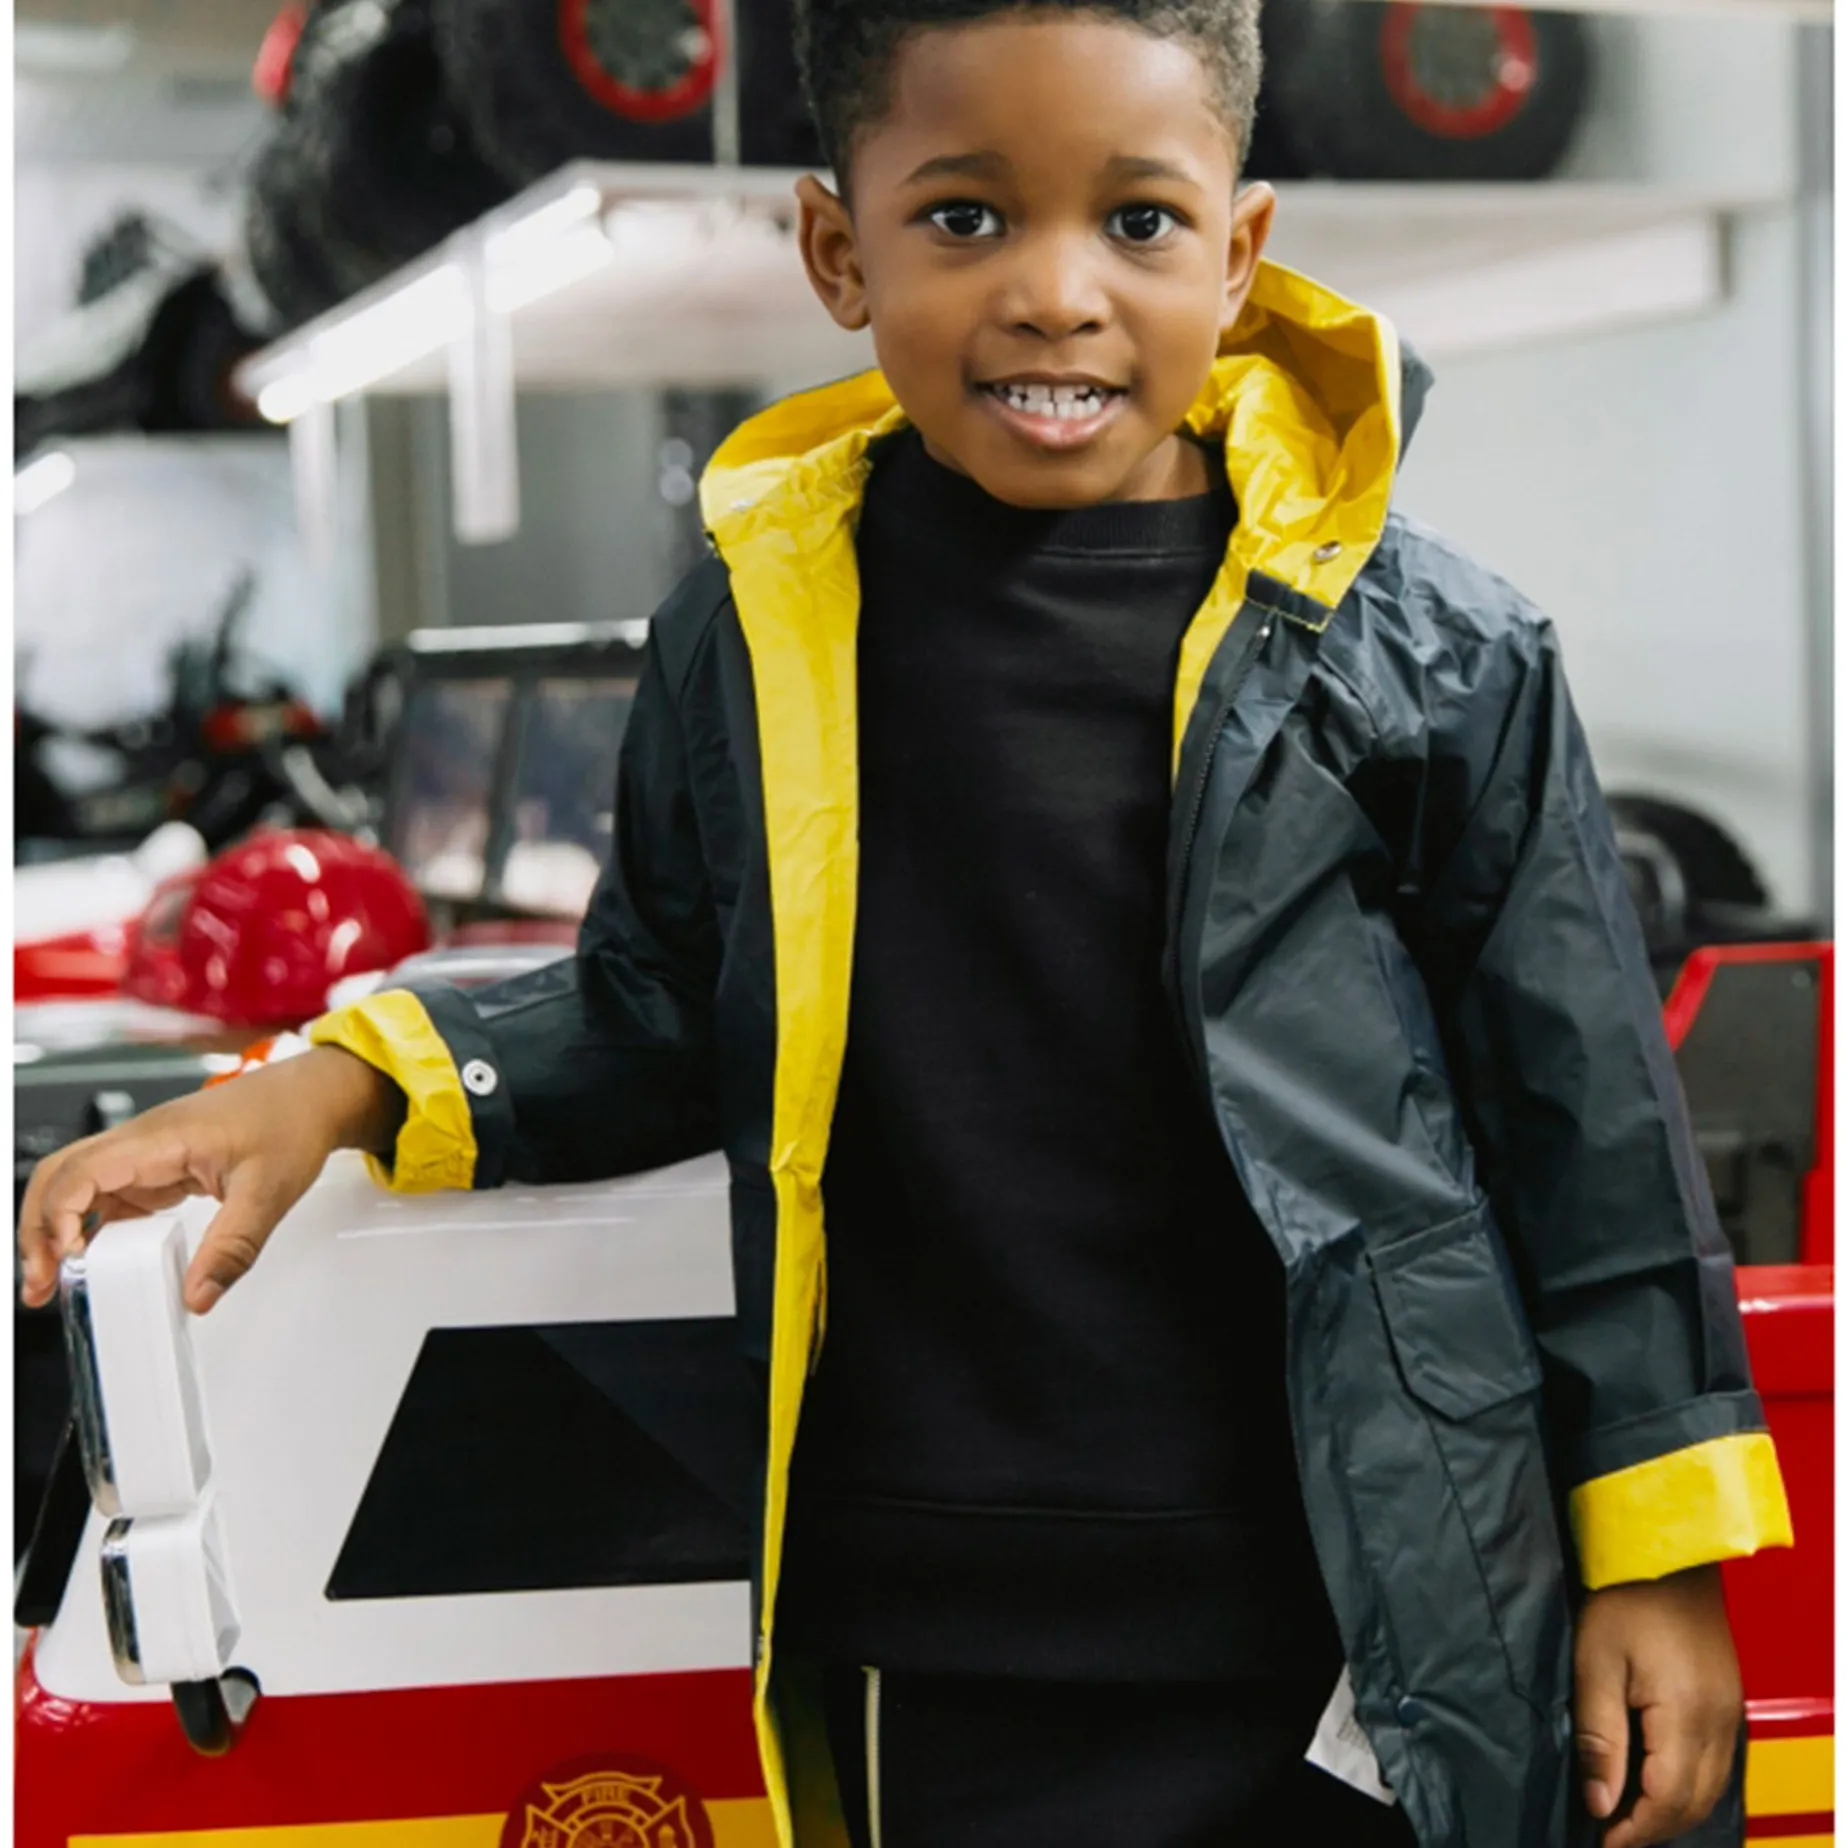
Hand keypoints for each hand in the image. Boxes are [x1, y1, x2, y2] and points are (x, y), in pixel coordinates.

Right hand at [18, 1047, 401, 1314]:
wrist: (314, 1095)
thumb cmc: (292, 1120)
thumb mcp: (269, 1192)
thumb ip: (233, 1248)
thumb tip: (199, 1295)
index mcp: (160, 1138)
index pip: (80, 1171)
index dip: (59, 1217)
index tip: (67, 1260)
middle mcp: (143, 1142)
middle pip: (59, 1177)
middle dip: (38, 1230)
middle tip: (40, 1284)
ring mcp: (147, 1153)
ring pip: (77, 1186)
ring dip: (58, 1230)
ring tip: (55, 1281)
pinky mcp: (158, 1166)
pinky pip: (109, 1195)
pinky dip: (90, 1226)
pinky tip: (95, 1257)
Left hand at [1574, 1564, 1742, 1846]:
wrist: (1665, 1551)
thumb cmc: (1624, 1597)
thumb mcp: (1596, 1665)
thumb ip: (1600, 1738)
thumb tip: (1601, 1802)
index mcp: (1687, 1716)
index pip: (1667, 1798)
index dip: (1635, 1829)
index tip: (1604, 1840)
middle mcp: (1718, 1722)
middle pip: (1694, 1802)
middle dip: (1655, 1827)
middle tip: (1614, 1834)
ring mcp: (1729, 1712)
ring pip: (1711, 1787)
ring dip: (1675, 1810)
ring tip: (1632, 1816)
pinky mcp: (1727, 1700)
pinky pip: (1718, 1763)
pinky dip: (1690, 1785)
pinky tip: (1660, 1782)